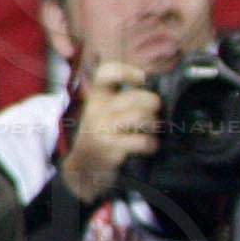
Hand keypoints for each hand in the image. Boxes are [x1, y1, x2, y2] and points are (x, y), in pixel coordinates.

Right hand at [63, 60, 157, 203]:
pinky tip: (149, 146)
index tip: (141, 78)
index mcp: (97, 98)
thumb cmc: (102, 137)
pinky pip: (140, 140)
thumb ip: (124, 101)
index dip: (126, 71)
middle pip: (134, 97)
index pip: (106, 74)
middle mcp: (97, 110)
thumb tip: (156, 94)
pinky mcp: (109, 146)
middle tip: (155, 112)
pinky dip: (151, 144)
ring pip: (139, 116)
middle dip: (152, 104)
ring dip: (153, 125)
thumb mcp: (105, 114)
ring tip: (152, 131)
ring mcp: (102, 128)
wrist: (83, 169)